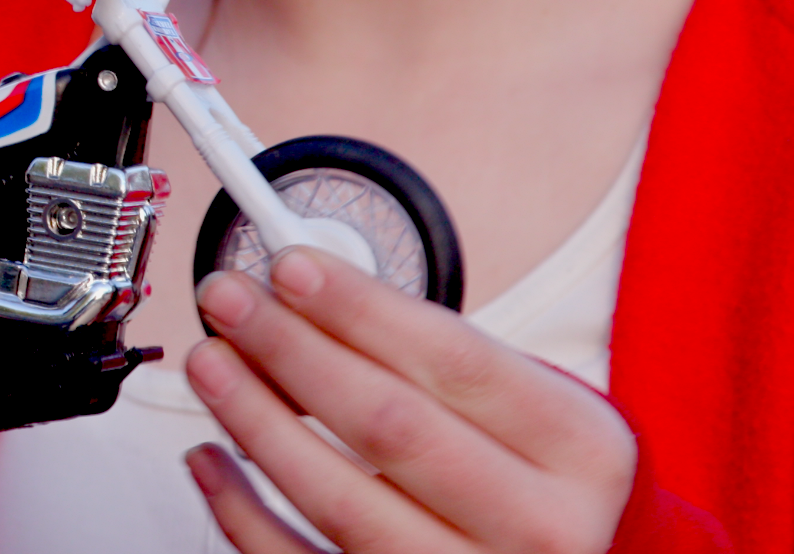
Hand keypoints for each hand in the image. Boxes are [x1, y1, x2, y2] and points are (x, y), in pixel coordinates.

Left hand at [186, 248, 634, 552]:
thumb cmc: (542, 480)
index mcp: (581, 450)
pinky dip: (244, 514)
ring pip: (341, 504)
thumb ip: (440, 358)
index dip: (360, 308)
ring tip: (211, 363)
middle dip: (294, 350)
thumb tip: (306, 298)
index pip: (454, 360)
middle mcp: (540, 526)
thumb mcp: (535, 409)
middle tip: (230, 300)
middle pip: (390, 426)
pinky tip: (212, 461)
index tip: (290, 267)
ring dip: (258, 423)